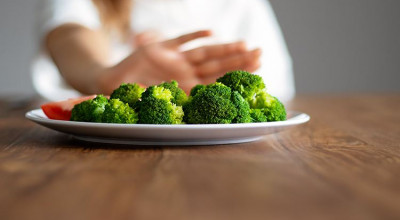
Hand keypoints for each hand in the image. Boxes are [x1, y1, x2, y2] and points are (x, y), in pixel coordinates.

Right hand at [98, 30, 260, 93]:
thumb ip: (167, 106)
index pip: (215, 81)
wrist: (111, 84)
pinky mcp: (162, 47)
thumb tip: (188, 112)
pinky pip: (181, 40)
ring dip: (225, 49)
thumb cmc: (130, 98)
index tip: (256, 71)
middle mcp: (184, 74)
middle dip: (239, 60)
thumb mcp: (151, 105)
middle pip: (216, 66)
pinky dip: (195, 35)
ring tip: (246, 45)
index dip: (235, 75)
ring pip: (205, 53)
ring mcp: (175, 60)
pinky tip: (212, 33)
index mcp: (185, 89)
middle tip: (261, 54)